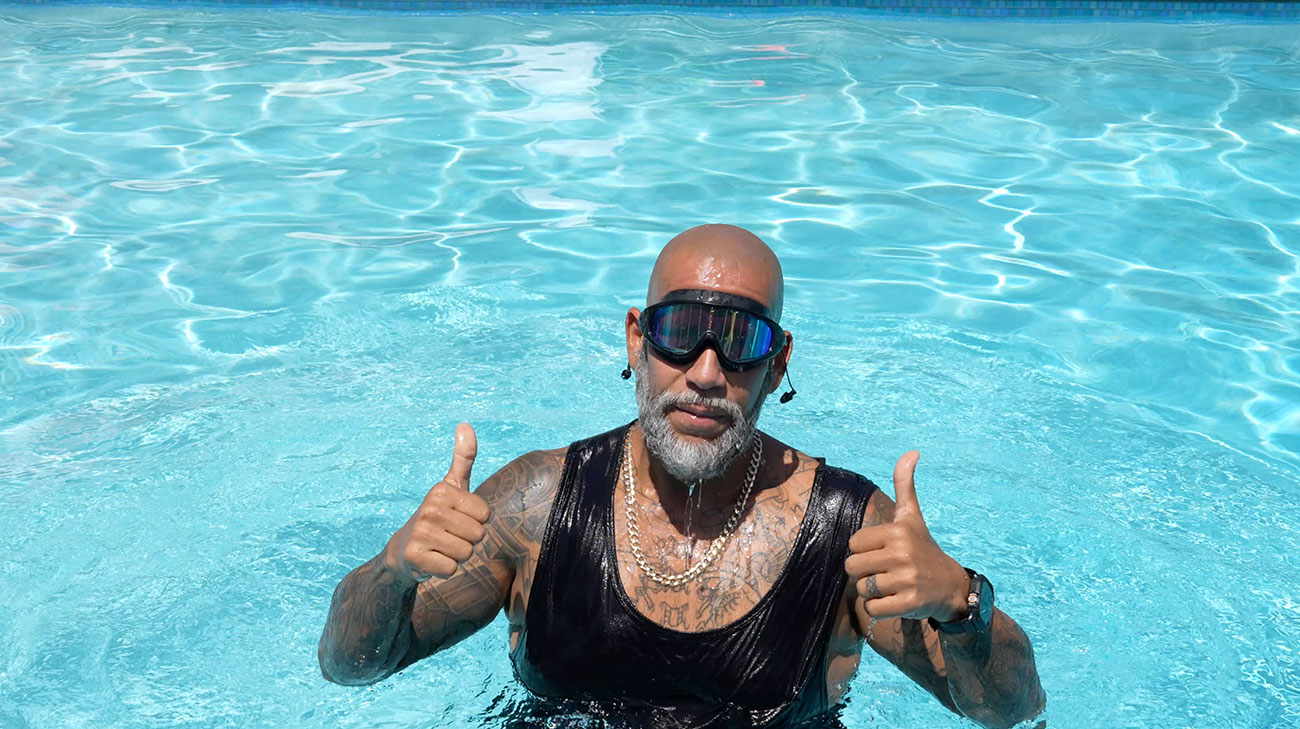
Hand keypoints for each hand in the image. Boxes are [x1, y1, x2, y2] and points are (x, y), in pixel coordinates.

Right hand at [384, 423, 490, 582]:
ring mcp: (421, 533)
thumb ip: (463, 458)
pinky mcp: (415, 557)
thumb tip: (465, 424)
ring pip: (467, 553)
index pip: (485, 515)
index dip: (475, 521)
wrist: (402, 550)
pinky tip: (432, 560)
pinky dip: (445, 569)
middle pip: (478, 535)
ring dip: (457, 555)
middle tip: (448, 536)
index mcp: (442, 491)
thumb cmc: (436, 516)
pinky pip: (451, 569)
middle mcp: (429, 509)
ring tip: (441, 547)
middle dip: (467, 540)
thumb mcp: (451, 486)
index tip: (456, 519)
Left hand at [845, 451, 969, 622]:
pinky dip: (879, 609)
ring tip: (893, 585)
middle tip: (886, 571)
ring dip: (873, 592)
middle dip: (864, 573)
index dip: (864, 551)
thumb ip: (904, 485)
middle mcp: (902, 554)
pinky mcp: (909, 604)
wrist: (952, 586)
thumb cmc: (923, 548)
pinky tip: (896, 600)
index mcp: (897, 531)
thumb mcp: (912, 516)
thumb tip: (911, 452)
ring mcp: (906, 580)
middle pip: (852, 568)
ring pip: (862, 590)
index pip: (853, 544)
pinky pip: (872, 610)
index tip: (884, 552)